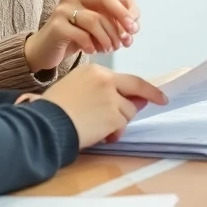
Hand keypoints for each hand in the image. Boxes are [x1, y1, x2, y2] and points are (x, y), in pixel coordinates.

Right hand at [24, 0, 140, 71]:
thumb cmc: (73, 38)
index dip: (128, 12)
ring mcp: (62, 10)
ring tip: (109, 50)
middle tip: (128, 38)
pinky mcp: (56, 26)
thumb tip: (133, 28)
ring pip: (94, 19)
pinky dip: (91, 45)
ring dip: (107, 37)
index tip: (134, 29)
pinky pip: (81, 34)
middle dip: (121, 17)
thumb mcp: (95, 29)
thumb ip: (113, 24)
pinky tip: (92, 51)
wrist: (44, 50)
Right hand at [37, 64, 166, 145]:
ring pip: (129, 110)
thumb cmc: (53, 109)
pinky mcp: (114, 114)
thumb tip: (132, 100)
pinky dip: (115, 132)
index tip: (149, 92)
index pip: (122, 78)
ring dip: (120, 121)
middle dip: (151, 94)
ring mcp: (111, 96)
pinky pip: (123, 124)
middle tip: (161, 100)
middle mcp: (105, 80)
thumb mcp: (75, 90)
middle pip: (136, 86)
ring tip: (101, 129)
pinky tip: (101, 135)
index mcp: (93, 71)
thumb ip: (102, 92)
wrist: (45, 123)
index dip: (137, 87)